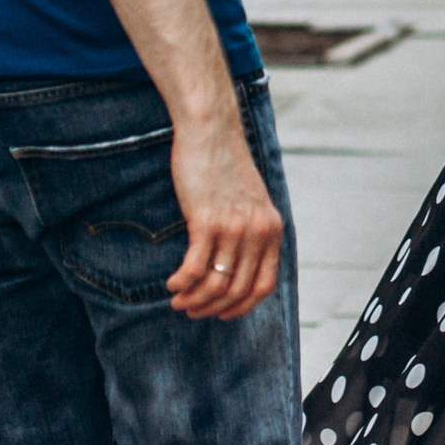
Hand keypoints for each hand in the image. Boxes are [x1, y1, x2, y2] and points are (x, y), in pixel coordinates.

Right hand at [163, 111, 285, 320]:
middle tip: (191, 309)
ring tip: (178, 300)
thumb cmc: (226, 166)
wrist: (212, 131)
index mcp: (272, 229)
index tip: (222, 313)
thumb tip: (237, 268)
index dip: (241, 307)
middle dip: (212, 308)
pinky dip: (182, 283)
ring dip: (194, 300)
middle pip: (237, 291)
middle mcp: (257, 232)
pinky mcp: (207, 220)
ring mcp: (234, 227)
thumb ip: (251, 231)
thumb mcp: (251, 201)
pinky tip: (172, 284)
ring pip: (215, 284)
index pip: (263, 286)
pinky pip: (194, 268)